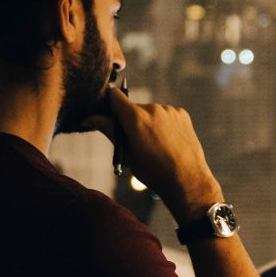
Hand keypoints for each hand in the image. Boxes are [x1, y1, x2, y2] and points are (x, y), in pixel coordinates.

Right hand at [80, 87, 222, 222]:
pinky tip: (167, 141)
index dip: (109, 103)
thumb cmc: (153, 171)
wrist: (187, 180)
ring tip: (154, 144)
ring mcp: (169, 110)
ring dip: (148, 122)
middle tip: (135, 142)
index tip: (108, 113)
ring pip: (150, 111)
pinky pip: (166, 114)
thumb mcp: (126, 153)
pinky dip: (163, 123)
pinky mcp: (182, 114)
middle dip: (130, 120)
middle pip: (133, 107)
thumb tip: (88, 118)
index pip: (115, 96)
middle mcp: (153, 108)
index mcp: (135, 118)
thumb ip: (109, 130)